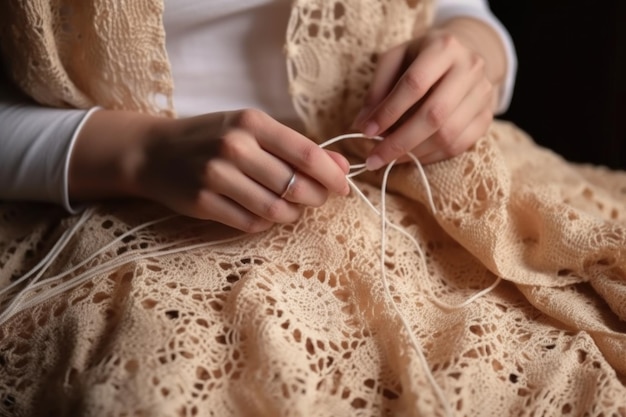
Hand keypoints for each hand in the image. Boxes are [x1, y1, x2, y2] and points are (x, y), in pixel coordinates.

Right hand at [69, 109, 349, 232]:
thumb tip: (341, 166)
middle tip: (316, 199)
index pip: (306, 153)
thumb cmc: (211, 138)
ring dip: (291, 214)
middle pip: (295, 185)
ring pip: (276, 209)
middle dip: (315, 198)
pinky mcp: (204, 203)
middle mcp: (235, 147)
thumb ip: (296, 148)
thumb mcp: (251, 131)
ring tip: (289, 208)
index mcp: (252, 122)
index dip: (331, 175)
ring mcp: (217, 176)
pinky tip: (262, 213)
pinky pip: (252, 223)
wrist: (153, 152)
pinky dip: (265, 222)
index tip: (343, 187)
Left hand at [353, 23, 499, 168]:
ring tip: (389, 159)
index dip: (389, 111)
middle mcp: (470, 69)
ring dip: (414, 153)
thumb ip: (377, 89)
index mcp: (444, 47)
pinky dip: (430, 157)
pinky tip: (410, 158)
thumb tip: (361, 124)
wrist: (461, 57)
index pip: (414, 84)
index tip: (366, 131)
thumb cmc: (419, 59)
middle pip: (434, 114)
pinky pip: (458, 146)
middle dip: (400, 141)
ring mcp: (483, 94)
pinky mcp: (486, 117)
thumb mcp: (394, 60)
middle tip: (374, 158)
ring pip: (447, 135)